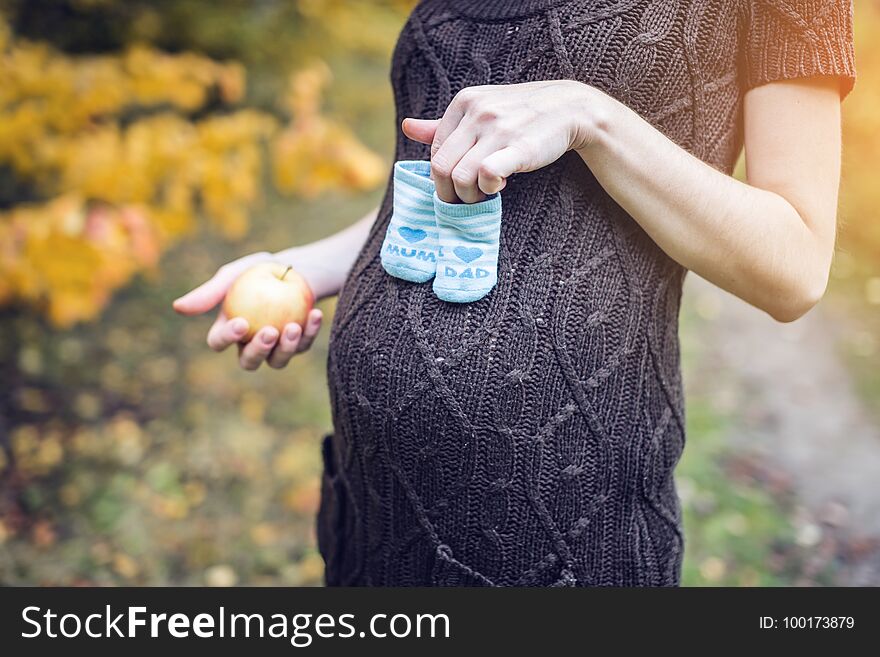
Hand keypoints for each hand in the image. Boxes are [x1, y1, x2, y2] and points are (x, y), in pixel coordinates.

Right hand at [172, 251, 323, 370]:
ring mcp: (275, 348)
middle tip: (270, 332)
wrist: (295, 269)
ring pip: (277, 362)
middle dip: (258, 351)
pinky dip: (310, 331)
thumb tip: (177, 307)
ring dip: (287, 348)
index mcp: (229, 329)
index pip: (219, 342)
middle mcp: (249, 344)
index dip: (227, 338)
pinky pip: (303, 345)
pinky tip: (315, 314)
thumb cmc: (259, 270)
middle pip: (248, 362)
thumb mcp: (235, 274)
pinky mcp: (299, 344)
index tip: (241, 323)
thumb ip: (210, 292)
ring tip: (294, 325)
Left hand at [402, 80, 599, 202]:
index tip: (460, 183)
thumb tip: (407, 127)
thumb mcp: (481, 109)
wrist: (570, 108)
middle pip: (440, 168)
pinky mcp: (518, 146)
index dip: (444, 176)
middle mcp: (477, 112)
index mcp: (463, 102)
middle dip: (449, 193)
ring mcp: (497, 128)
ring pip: (460, 177)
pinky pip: (486, 174)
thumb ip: (443, 124)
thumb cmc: (521, 113)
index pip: (434, 151)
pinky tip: (499, 186)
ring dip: (468, 196)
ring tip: (483, 194)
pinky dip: (488, 188)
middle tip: (465, 200)